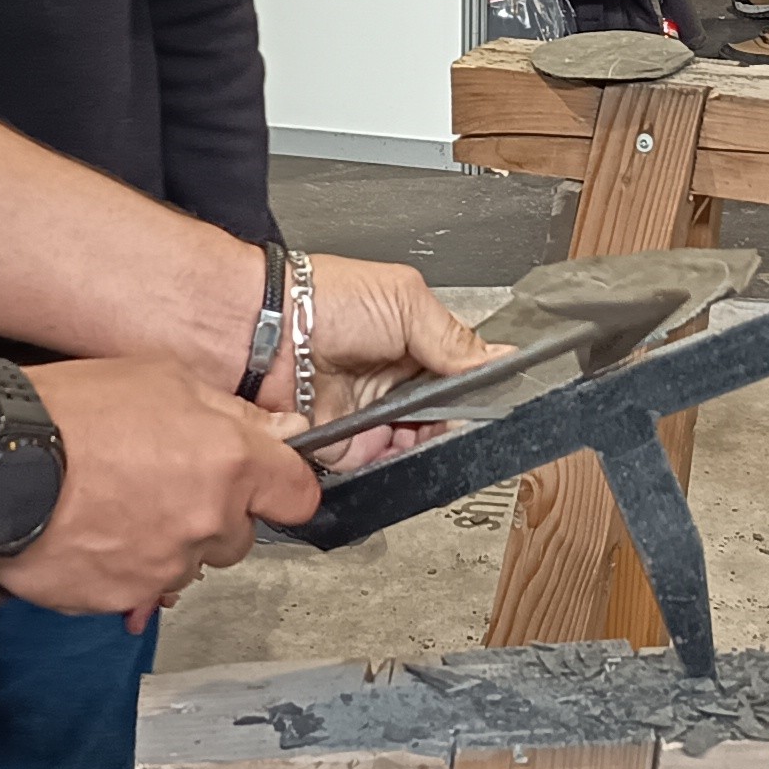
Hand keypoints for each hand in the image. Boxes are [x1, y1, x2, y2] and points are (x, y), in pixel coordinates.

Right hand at [0, 357, 321, 623]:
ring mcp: (165, 567)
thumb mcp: (162, 378)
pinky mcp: (120, 597)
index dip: (280, 486)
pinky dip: (119, 567)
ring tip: (111, 505)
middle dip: (212, 516)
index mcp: (231, 463)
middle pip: (238, 537)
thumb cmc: (73, 408)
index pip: (298, 496)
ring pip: (186, 564)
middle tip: (158, 483)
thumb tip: (283, 432)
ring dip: (163, 543)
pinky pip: (136, 588)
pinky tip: (86, 532)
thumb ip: (231, 414)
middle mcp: (208, 523)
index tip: (263, 482)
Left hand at [278, 251, 504, 467]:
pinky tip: (400, 450)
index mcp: (414, 345)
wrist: (266, 329)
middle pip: (444, 421)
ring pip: (418, 449)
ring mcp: (372, 417)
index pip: (461, 381)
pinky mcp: (346, 447)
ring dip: (427, 445)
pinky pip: (381, 469)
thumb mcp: (407, 301)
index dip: (475, 394)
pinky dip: (394, 466)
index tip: (486, 401)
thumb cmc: (325, 300)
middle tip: (455, 416)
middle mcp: (394, 384)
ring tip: (424, 428)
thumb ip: (456, 339)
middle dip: (454, 423)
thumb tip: (501, 360)